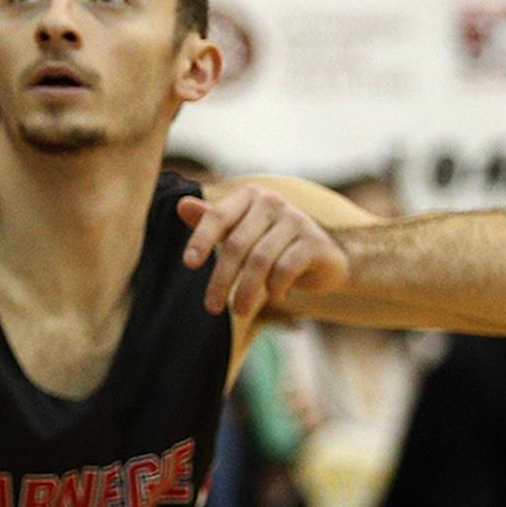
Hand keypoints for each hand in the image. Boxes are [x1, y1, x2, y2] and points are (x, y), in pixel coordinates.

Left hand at [178, 186, 346, 317]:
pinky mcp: (314, 242)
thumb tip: (182, 206)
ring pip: (260, 260)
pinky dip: (275, 288)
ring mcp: (296, 220)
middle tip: (211, 307)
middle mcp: (273, 202)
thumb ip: (211, 221)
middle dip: (222, 279)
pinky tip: (275, 295)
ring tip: (239, 311)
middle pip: (237, 244)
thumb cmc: (271, 243)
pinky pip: (285, 269)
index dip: (201, 240)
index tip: (189, 265)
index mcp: (250, 196)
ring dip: (246, 291)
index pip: (218, 216)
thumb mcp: (239, 232)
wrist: (323, 258)